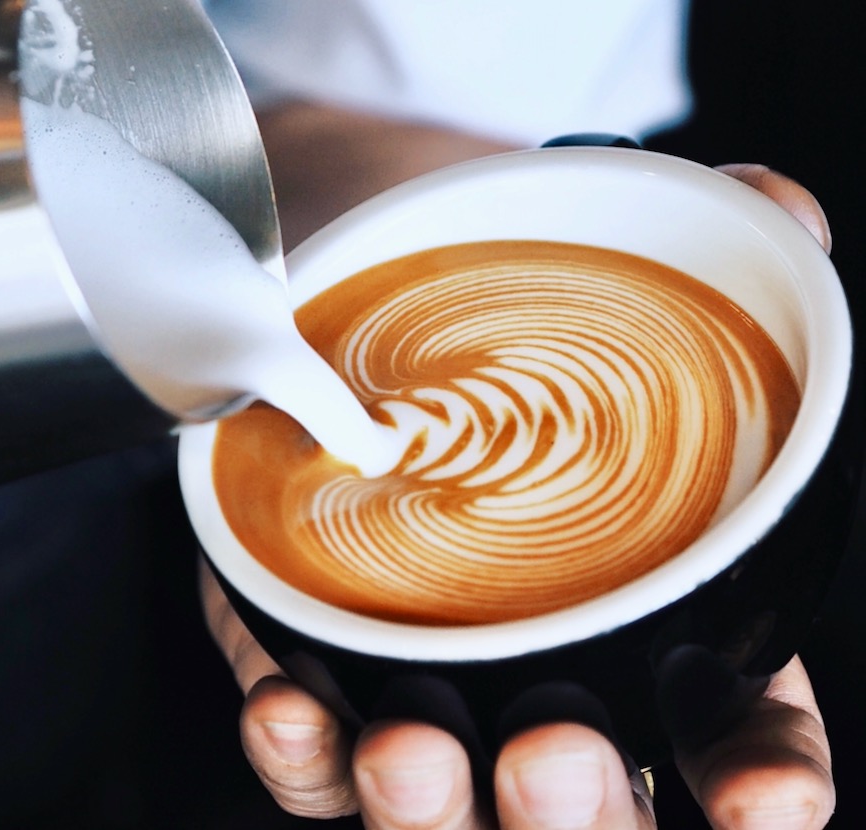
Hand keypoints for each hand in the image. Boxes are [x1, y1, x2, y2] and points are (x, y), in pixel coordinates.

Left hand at [205, 100, 836, 825]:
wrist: (369, 312)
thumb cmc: (516, 325)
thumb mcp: (618, 281)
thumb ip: (723, 249)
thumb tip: (784, 209)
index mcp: (660, 618)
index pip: (739, 737)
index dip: (763, 786)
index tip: (762, 797)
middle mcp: (548, 674)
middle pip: (583, 807)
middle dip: (574, 810)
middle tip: (553, 751)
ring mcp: (430, 684)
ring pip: (442, 808)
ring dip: (427, 805)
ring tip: (410, 746)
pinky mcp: (323, 666)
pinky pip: (311, 757)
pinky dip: (301, 751)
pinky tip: (292, 706)